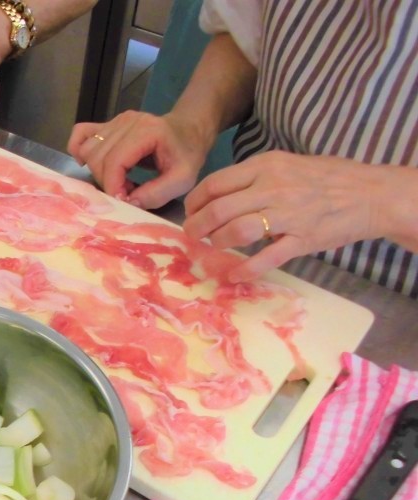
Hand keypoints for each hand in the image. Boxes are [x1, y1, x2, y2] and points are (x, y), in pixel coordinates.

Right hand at [67, 110, 211, 207]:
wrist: (189, 131)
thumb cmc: (187, 155)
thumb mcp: (183, 180)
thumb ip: (156, 194)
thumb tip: (126, 202)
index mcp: (147, 131)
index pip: (115, 161)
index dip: (113, 186)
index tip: (122, 200)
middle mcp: (127, 122)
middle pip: (98, 158)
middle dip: (107, 181)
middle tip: (127, 190)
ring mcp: (115, 121)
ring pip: (88, 150)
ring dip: (98, 172)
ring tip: (120, 179)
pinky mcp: (108, 124)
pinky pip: (81, 134)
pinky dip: (79, 151)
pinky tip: (89, 164)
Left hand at [183, 152, 385, 280]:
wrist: (369, 194)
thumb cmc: (325, 178)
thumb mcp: (286, 164)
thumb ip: (254, 177)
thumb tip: (217, 196)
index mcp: (265, 166)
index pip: (215, 184)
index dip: (195, 202)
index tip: (190, 213)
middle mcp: (273, 188)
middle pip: (219, 210)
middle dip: (196, 226)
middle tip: (193, 235)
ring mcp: (288, 215)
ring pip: (236, 231)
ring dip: (217, 243)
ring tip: (213, 247)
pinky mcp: (302, 240)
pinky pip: (266, 258)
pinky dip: (245, 270)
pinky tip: (234, 275)